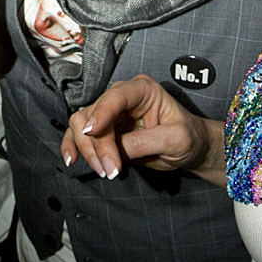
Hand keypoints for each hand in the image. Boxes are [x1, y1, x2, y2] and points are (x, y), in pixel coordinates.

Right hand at [61, 74, 225, 184]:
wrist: (189, 147)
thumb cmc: (188, 137)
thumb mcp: (175, 139)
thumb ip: (144, 142)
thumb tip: (116, 150)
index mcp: (142, 90)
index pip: (116, 97)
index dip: (101, 113)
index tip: (92, 133)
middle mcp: (122, 97)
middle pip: (95, 114)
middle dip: (97, 144)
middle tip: (110, 169)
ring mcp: (110, 113)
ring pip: (81, 124)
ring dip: (87, 149)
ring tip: (104, 170)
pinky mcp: (104, 130)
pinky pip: (79, 134)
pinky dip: (73, 146)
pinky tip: (72, 159)